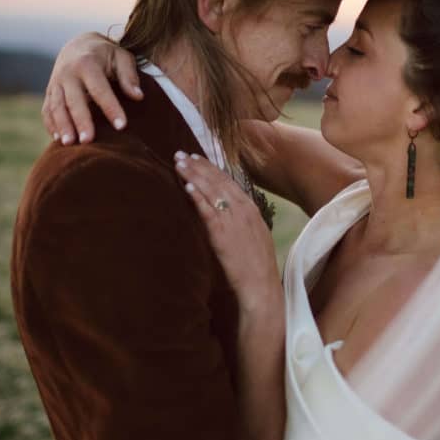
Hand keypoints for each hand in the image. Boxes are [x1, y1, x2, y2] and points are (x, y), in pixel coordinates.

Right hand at [42, 32, 142, 143]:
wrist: (79, 45)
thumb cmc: (106, 55)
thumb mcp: (121, 57)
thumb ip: (129, 76)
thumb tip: (138, 96)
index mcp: (87, 63)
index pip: (100, 89)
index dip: (111, 108)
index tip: (121, 126)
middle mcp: (67, 73)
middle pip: (73, 100)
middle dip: (81, 121)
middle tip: (88, 141)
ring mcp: (55, 83)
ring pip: (56, 106)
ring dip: (62, 126)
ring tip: (69, 144)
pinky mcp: (49, 92)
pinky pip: (47, 110)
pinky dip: (51, 124)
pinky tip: (58, 140)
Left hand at [174, 152, 282, 316]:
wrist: (261, 285)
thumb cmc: (257, 265)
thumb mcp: (254, 236)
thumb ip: (241, 221)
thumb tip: (226, 213)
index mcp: (251, 209)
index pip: (228, 182)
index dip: (212, 169)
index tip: (197, 158)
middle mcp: (243, 210)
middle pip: (218, 181)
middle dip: (199, 166)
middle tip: (181, 154)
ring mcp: (233, 220)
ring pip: (211, 191)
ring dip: (193, 175)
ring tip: (179, 163)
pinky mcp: (222, 233)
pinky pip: (207, 210)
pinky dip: (197, 196)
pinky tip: (186, 186)